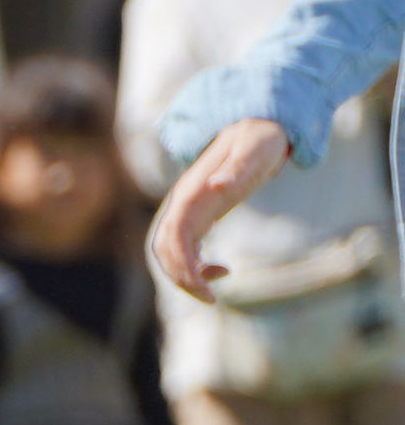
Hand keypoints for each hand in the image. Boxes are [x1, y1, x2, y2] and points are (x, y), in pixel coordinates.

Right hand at [150, 117, 293, 292]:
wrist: (256, 124)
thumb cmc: (260, 139)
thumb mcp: (255, 151)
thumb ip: (238, 168)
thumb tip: (218, 185)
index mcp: (191, 194)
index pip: (174, 237)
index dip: (184, 266)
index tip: (207, 290)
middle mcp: (182, 203)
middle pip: (163, 248)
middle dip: (181, 278)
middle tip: (212, 299)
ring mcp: (187, 209)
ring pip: (168, 251)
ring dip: (184, 275)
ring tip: (214, 291)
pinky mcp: (198, 215)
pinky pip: (184, 247)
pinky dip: (195, 266)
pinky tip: (223, 270)